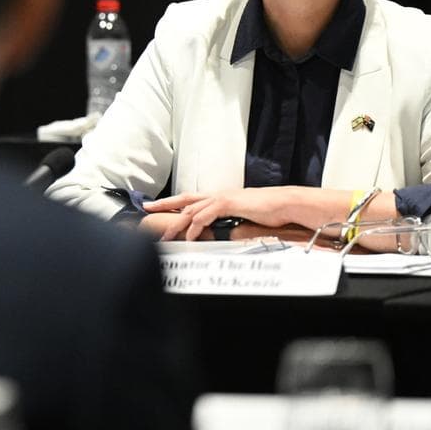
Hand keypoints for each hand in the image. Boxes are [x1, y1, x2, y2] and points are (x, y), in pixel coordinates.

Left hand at [142, 187, 300, 240]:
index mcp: (219, 197)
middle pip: (184, 199)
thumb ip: (227, 221)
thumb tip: (218, 231)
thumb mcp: (242, 217)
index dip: (172, 202)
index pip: (190, 198)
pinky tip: (190, 237)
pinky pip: (206, 215)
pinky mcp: (229, 203)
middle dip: (164, 204)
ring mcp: (222, 198)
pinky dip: (196, 227)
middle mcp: (217, 195)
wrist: (284, 204)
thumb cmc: (267, 211)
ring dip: (177, 224)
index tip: (156, 206)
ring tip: (166, 236)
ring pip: (192, 209)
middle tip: (146, 209)